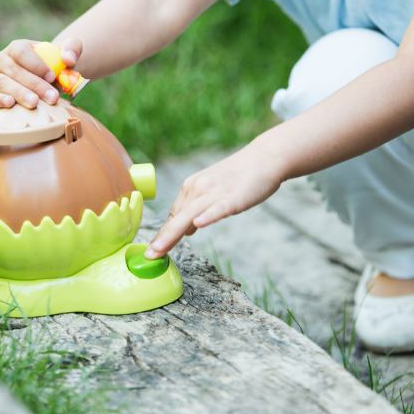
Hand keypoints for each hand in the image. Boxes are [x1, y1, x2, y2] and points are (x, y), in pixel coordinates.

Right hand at [0, 38, 81, 108]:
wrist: (49, 79)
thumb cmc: (57, 63)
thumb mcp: (68, 51)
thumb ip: (72, 49)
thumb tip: (69, 59)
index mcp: (17, 47)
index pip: (21, 52)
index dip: (36, 64)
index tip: (52, 76)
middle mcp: (3, 60)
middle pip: (15, 71)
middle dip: (35, 85)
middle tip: (52, 97)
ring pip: (4, 84)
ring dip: (20, 94)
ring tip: (35, 103)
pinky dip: (1, 100)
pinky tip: (11, 104)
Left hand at [145, 141, 282, 258]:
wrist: (264, 157)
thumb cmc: (240, 177)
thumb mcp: (213, 192)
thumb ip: (199, 208)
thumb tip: (187, 229)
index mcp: (192, 187)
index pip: (173, 215)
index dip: (162, 235)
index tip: (150, 252)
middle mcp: (199, 188)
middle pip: (176, 217)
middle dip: (162, 238)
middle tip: (149, 255)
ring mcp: (216, 192)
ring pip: (190, 214)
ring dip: (173, 232)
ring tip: (160, 248)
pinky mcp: (234, 197)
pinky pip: (218, 208)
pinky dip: (208, 216)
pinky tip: (198, 224)